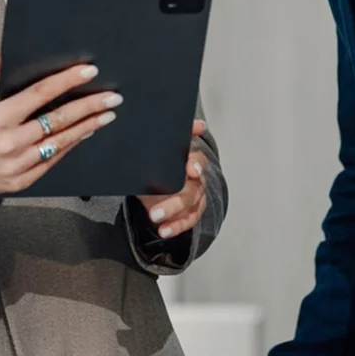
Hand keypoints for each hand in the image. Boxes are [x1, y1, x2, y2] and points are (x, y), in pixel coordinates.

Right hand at [0, 48, 121, 215]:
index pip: (39, 95)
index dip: (65, 81)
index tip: (87, 72)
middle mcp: (10, 142)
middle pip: (57, 120)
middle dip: (88, 106)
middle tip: (112, 96)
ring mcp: (18, 164)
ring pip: (60, 143)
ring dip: (87, 127)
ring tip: (107, 114)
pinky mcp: (22, 181)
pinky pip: (53, 162)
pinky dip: (71, 146)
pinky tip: (85, 134)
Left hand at [136, 119, 208, 239]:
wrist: (155, 175)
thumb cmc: (161, 159)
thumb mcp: (161, 146)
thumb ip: (173, 134)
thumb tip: (199, 124)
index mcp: (190, 159)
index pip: (197, 161)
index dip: (195, 165)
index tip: (190, 169)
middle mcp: (196, 179)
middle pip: (191, 190)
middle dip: (175, 201)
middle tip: (155, 210)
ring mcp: (195, 196)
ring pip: (189, 207)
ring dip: (172, 215)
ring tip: (155, 219)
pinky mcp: (191, 210)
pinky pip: (188, 220)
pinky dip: (176, 227)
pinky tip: (163, 231)